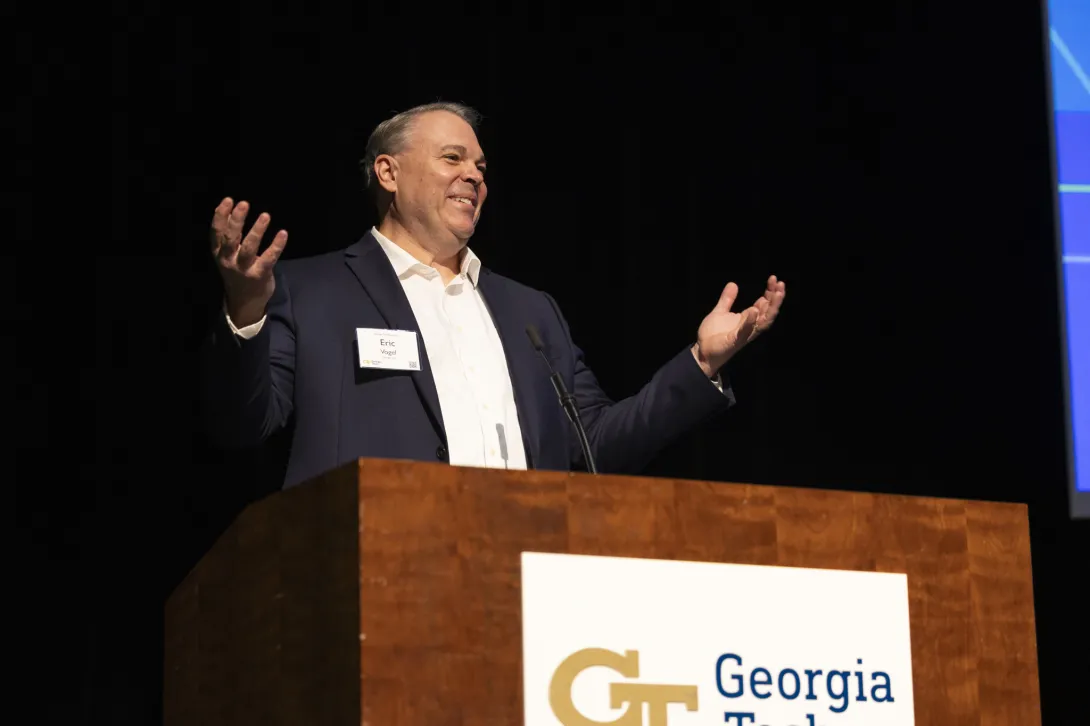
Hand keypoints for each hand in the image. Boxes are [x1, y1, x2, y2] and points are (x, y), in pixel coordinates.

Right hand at [209, 197, 287, 326]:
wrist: (245, 301)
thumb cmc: (236, 271)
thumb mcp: (226, 254)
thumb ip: (225, 234)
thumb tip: (224, 207)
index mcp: (219, 253)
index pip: (217, 232)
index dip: (221, 216)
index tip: (228, 200)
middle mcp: (229, 260)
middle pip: (231, 238)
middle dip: (236, 221)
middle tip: (243, 204)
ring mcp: (244, 268)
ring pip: (249, 248)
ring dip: (257, 231)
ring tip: (265, 215)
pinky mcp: (260, 274)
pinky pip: (269, 258)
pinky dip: (276, 245)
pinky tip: (283, 233)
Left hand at [692, 275, 785, 376]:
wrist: (702, 351)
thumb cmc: (713, 334)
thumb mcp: (720, 312)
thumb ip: (727, 299)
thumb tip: (733, 284)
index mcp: (748, 319)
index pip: (764, 304)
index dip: (770, 292)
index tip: (773, 279)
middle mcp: (750, 327)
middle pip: (768, 312)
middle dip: (776, 298)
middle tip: (780, 284)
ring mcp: (744, 334)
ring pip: (763, 322)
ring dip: (771, 308)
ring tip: (776, 293)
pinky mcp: (735, 340)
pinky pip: (745, 331)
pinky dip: (750, 321)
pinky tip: (754, 310)